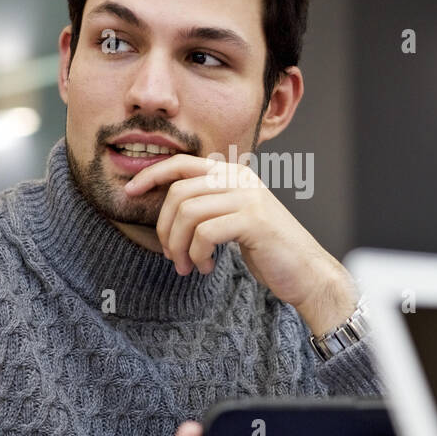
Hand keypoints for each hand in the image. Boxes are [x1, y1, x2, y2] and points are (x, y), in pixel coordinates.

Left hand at [123, 154, 358, 334]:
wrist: (306, 272)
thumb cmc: (268, 249)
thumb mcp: (235, 219)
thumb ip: (210, 205)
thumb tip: (169, 206)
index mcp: (234, 175)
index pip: (182, 163)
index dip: (151, 174)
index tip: (130, 191)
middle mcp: (240, 179)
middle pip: (178, 192)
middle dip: (164, 228)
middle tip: (170, 255)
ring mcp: (248, 198)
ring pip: (188, 213)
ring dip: (179, 246)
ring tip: (187, 267)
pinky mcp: (253, 221)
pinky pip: (204, 233)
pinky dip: (197, 255)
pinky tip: (208, 268)